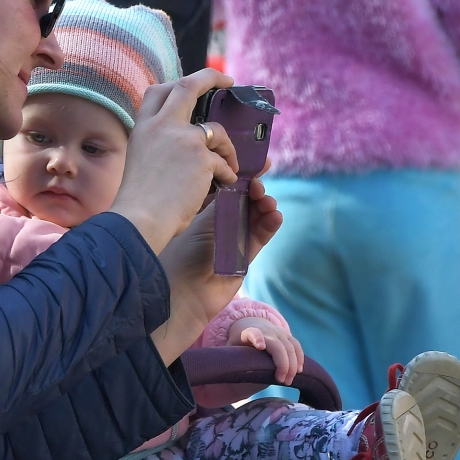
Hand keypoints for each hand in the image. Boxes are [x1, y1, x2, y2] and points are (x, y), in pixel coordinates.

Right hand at [110, 69, 239, 254]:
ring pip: (217, 131)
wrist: (140, 219)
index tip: (194, 84)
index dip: (178, 83)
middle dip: (211, 78)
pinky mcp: (201, 158)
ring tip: (229, 166)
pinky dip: (226, 174)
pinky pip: (223, 162)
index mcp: (144, 128)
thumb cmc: (139, 201)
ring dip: (228, 148)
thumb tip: (185, 142)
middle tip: (228, 81)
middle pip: (188, 86)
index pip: (158, 91)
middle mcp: (162, 126)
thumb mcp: (140, 160)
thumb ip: (158, 145)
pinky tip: (221, 186)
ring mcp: (183, 139)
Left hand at [150, 177, 282, 364]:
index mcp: (204, 213)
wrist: (184, 293)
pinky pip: (259, 237)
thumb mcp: (204, 221)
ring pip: (254, 218)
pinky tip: (275, 216)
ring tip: (267, 202)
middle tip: (259, 184)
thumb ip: (223, 202)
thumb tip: (236, 176)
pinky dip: (268, 226)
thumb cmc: (184, 254)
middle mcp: (220, 225)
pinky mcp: (245, 257)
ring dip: (263, 207)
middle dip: (254, 191)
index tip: (258, 165)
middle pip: (244, 203)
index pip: (228, 190)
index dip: (242, 178)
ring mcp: (233, 240)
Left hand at [226, 317, 303, 383]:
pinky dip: (299, 359)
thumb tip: (231, 375)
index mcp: (249, 332)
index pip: (253, 333)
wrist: (251, 323)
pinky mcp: (287, 336)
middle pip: (278, 346)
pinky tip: (299, 371)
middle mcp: (267, 331)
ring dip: (293, 365)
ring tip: (288, 381)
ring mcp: (279, 332)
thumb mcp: (231, 348)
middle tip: (282, 380)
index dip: (257, 338)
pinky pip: (297, 346)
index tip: (260, 346)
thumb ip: (232, 359)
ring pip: (290, 347)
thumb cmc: (239, 341)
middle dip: (283, 364)